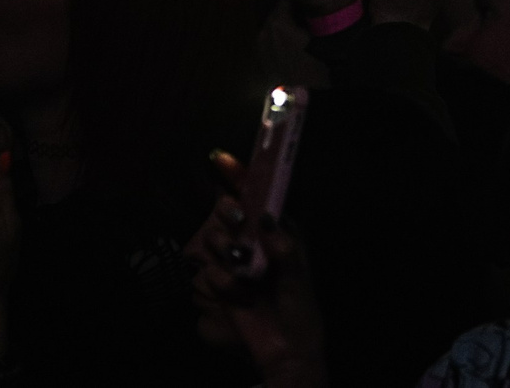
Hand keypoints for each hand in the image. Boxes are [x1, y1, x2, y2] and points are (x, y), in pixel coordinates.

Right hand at [189, 153, 328, 387]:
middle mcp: (254, 242)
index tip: (222, 159)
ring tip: (244, 269)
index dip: (239, 176)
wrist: (286, 350)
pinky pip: (210, 272)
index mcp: (278, 231)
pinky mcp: (221, 284)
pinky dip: (224, 283)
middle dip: (227, 212)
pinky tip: (241, 297)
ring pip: (214, 238)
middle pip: (227, 211)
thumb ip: (284, 248)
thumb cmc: (300, 310)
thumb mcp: (299, 278)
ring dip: (225, 248)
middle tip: (237, 220)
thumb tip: (265, 220)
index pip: (258, 196)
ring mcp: (235, 262)